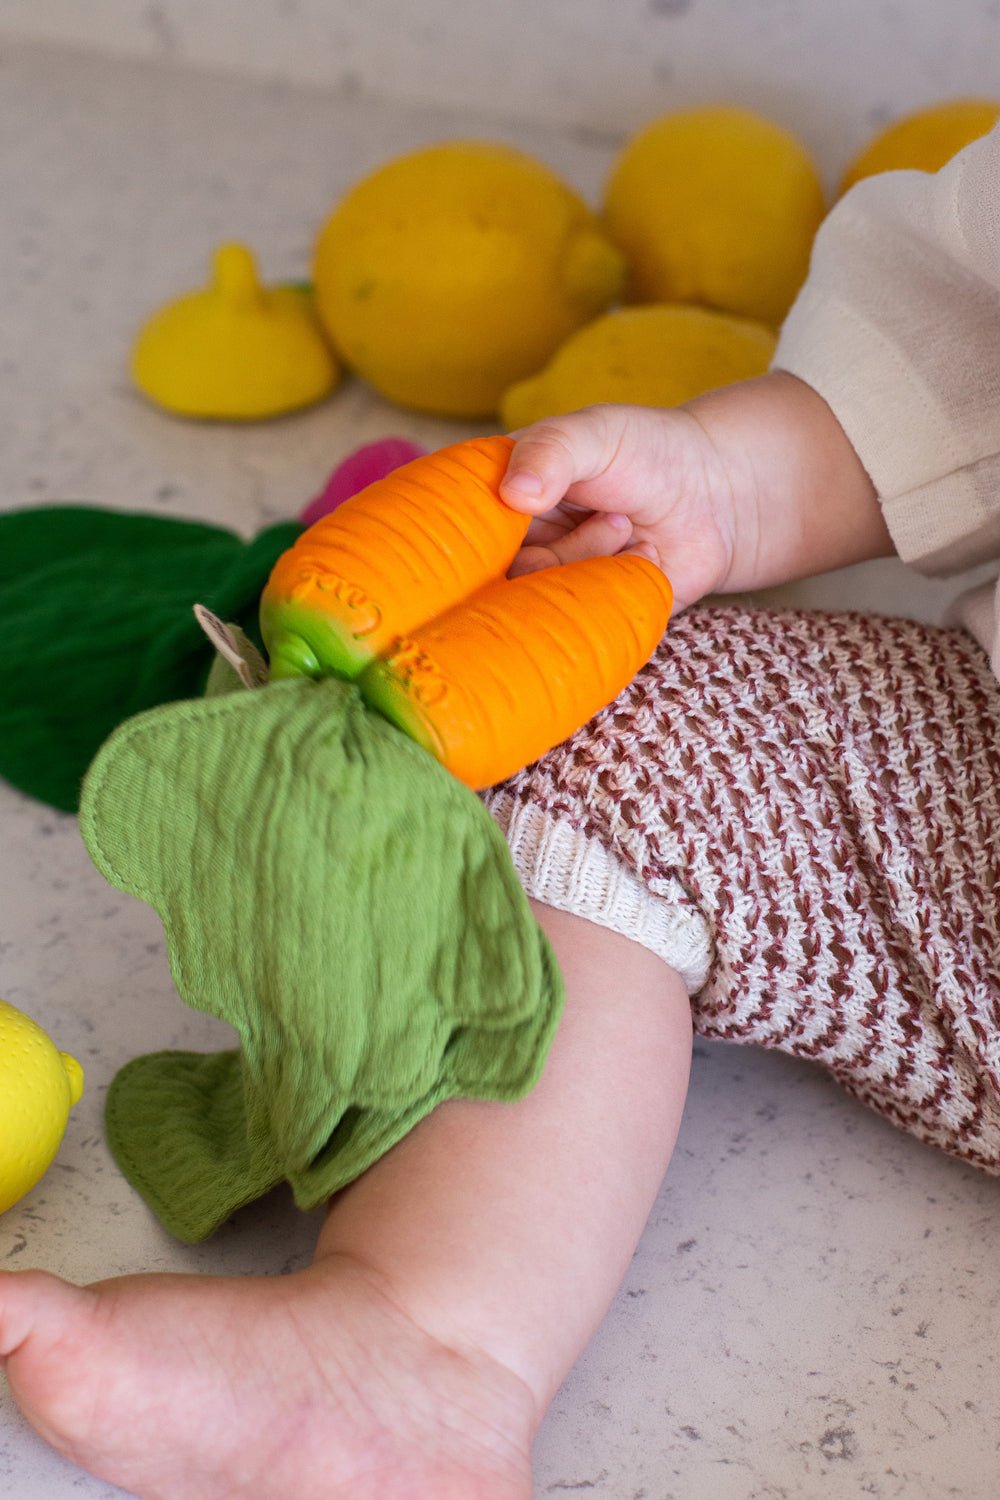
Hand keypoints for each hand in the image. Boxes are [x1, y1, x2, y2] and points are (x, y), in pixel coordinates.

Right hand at [500, 402, 738, 612]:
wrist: (715, 495)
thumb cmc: (645, 453)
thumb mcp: (595, 433)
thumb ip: (552, 451)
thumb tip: (514, 494)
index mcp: (497, 502)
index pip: (457, 533)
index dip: (477, 536)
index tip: (526, 514)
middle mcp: (513, 550)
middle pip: (493, 578)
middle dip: (554, 548)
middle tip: (607, 512)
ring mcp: (548, 589)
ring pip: (539, 601)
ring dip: (592, 559)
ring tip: (624, 525)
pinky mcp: (586, 620)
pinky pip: (582, 625)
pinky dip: (616, 588)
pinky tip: (643, 556)